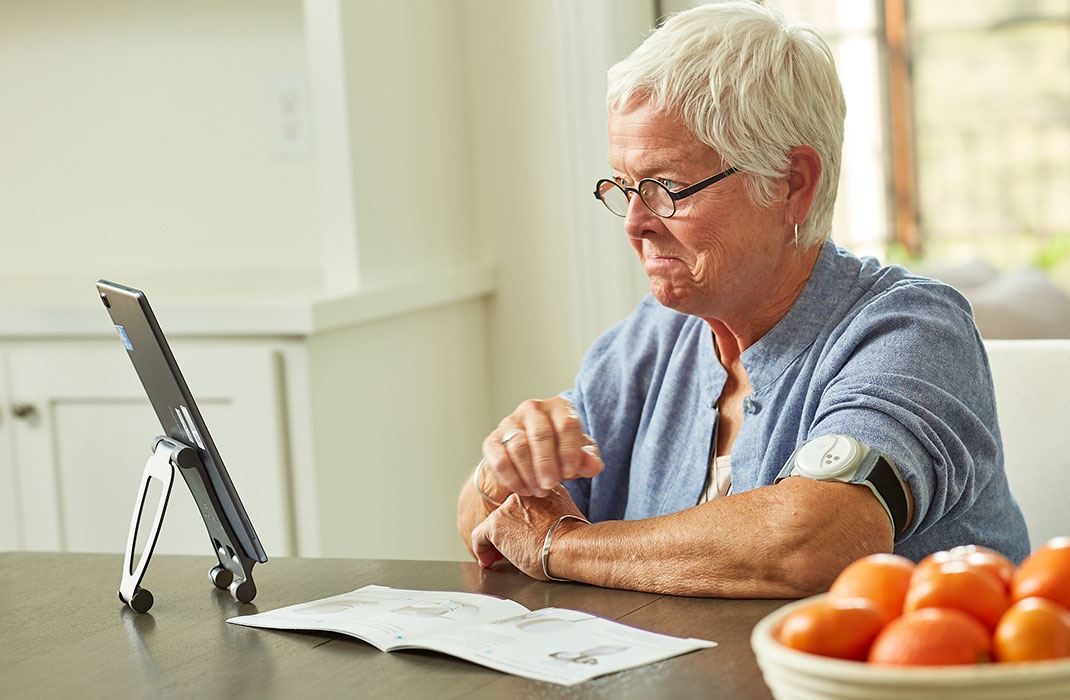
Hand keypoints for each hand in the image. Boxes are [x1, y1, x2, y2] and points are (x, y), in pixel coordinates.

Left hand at [471, 485, 585, 579]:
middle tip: (510, 545)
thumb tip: (551, 526)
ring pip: (494, 524)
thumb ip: (555, 513)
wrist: (571, 546)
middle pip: (508, 511)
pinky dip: (481, 549)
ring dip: (495, 541)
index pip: (524, 501)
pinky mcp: (496, 524)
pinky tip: (487, 559)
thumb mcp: (569, 515)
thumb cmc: (576, 539)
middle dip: (508, 530)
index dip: (520, 519)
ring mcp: (508, 506)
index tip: (521, 531)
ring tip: (497, 556)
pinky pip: (480, 536)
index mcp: (543, 486)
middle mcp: (524, 491)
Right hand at [481, 397, 603, 497]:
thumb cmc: (558, 455)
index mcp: (559, 407)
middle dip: (547, 464)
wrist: (526, 463)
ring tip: (539, 491)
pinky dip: (512, 478)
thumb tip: (593, 466)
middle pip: (541, 434)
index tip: (571, 472)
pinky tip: (523, 489)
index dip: (569, 450)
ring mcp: (510, 422)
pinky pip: (499, 459)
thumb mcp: (578, 457)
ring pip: (519, 447)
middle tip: (550, 485)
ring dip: (529, 474)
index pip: (566, 424)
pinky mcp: (492, 441)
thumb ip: (588, 460)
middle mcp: (533, 409)